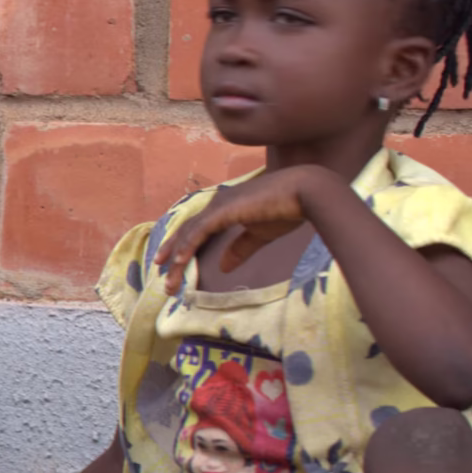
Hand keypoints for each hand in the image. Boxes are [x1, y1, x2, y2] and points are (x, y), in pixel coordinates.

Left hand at [153, 165, 342, 280]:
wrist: (306, 190)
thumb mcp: (259, 234)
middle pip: (186, 233)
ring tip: (170, 282)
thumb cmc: (287, 209)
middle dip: (173, 257)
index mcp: (223, 209)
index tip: (172, 267)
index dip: (182, 248)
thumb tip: (223, 268)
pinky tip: (180, 262)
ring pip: (189, 235)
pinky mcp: (223, 210)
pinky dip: (187, 247)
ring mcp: (218, 206)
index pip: (195, 230)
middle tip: (165, 281)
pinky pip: (199, 231)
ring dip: (177, 260)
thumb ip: (240, 249)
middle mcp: (216, 205)